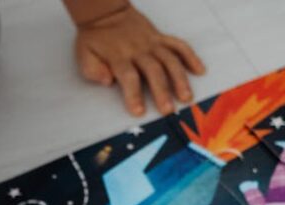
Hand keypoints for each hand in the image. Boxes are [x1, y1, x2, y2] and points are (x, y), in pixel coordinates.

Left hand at [74, 4, 204, 115]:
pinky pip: (178, 45)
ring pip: (170, 60)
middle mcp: (138, 50)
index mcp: (119, 57)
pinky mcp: (160, 37)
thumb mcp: (84, 56)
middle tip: (168, 110)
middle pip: (153, 71)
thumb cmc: (94, 39)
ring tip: (187, 97)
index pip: (128, 77)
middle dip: (162, 91)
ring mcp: (152, 43)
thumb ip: (94, 70)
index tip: (139, 112)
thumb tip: (108, 81)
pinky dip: (190, 57)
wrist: (105, 12)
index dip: (134, 95)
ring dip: (180, 79)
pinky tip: (200, 70)